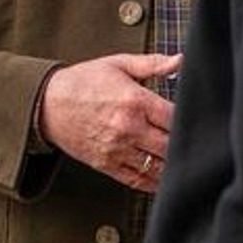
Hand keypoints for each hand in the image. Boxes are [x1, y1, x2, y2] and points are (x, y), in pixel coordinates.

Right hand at [38, 53, 181, 193]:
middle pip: (170, 146)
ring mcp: (117, 150)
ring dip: (171, 165)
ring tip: (179, 158)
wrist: (48, 104)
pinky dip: (154, 181)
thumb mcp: (119, 64)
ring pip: (158, 167)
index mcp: (134, 101)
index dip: (189, 120)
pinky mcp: (107, 165)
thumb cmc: (84, 82)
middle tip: (191, 141)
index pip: (175, 118)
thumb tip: (180, 60)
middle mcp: (127, 128)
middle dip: (184, 145)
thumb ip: (153, 64)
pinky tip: (162, 174)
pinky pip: (138, 180)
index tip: (194, 118)